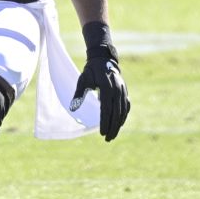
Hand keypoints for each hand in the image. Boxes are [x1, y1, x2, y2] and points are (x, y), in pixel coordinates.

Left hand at [70, 22, 130, 140]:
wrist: (104, 59)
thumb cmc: (91, 70)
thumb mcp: (83, 80)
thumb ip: (79, 94)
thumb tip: (72, 108)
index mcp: (106, 86)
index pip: (106, 108)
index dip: (105, 122)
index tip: (101, 132)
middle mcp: (117, 89)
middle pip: (116, 113)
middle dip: (112, 127)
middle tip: (107, 139)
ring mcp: (123, 90)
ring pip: (123, 111)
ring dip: (119, 124)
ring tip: (112, 135)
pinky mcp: (125, 91)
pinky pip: (126, 106)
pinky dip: (124, 116)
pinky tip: (120, 124)